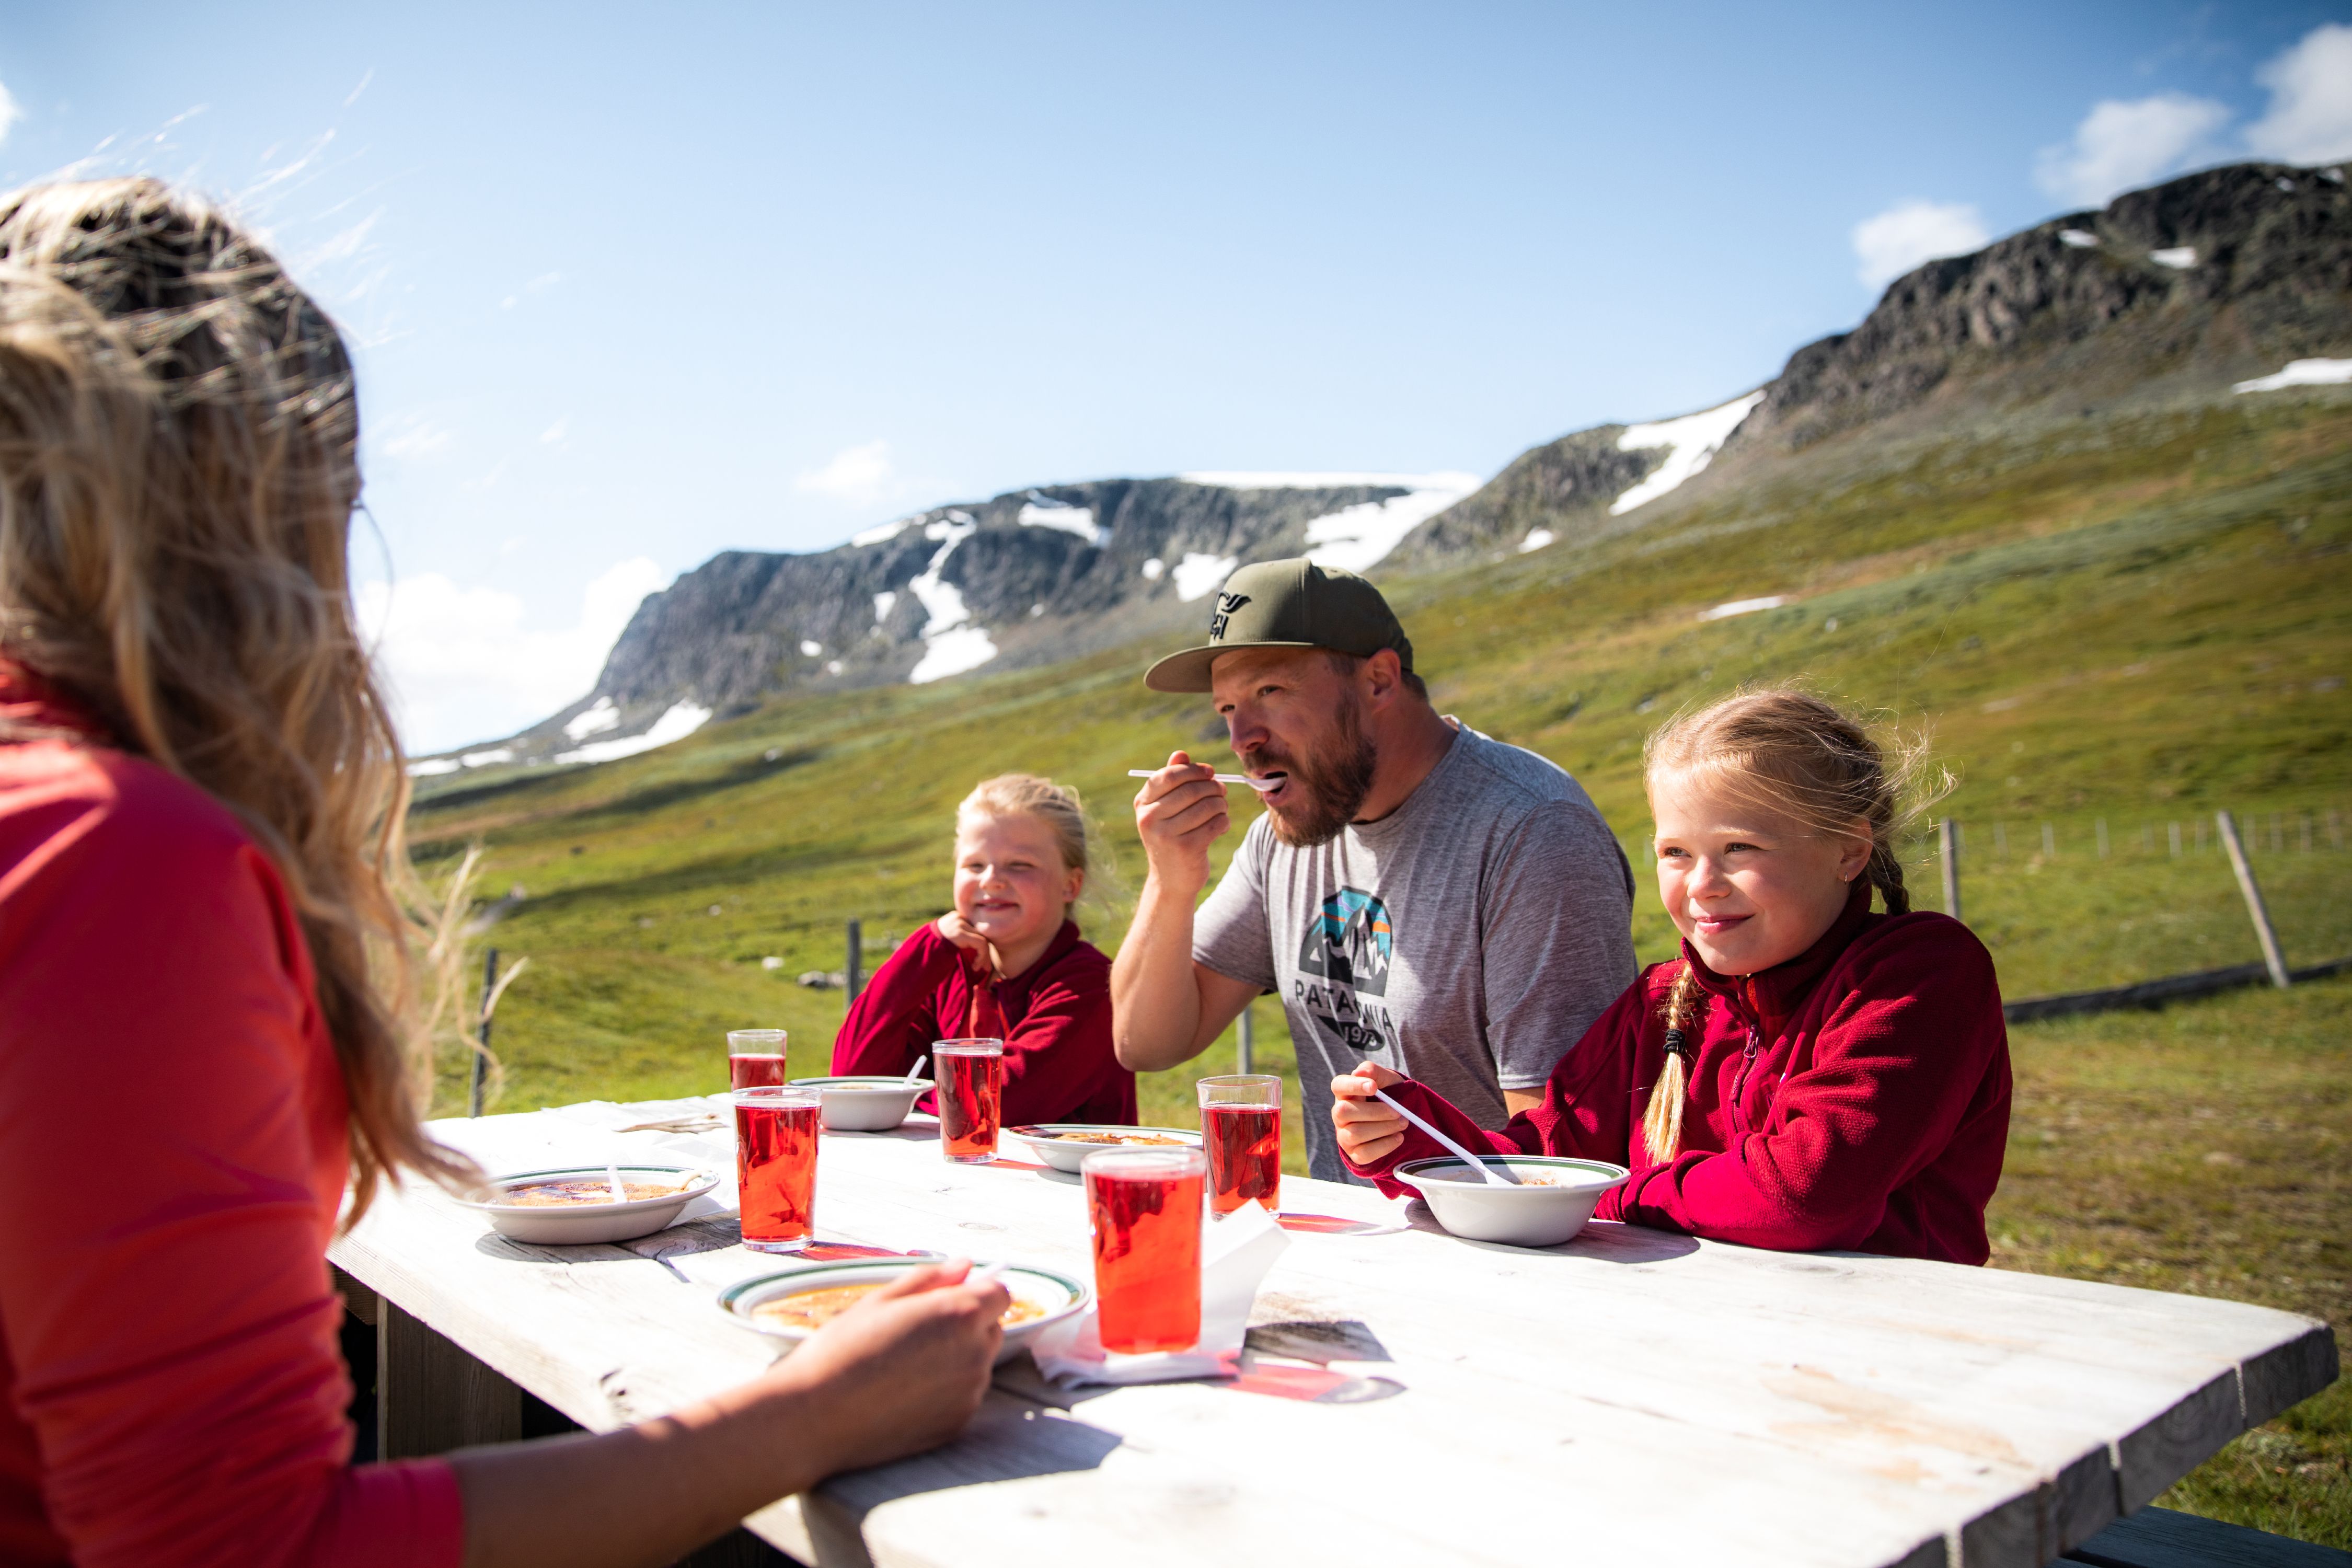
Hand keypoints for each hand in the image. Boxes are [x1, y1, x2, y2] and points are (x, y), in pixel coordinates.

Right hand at [766, 1260, 1006, 1476]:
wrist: (814, 1417)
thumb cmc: (841, 1351)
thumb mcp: (881, 1300)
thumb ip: (931, 1278)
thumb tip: (965, 1266)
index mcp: (959, 1315)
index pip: (1000, 1293)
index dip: (977, 1291)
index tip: (949, 1297)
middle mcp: (974, 1355)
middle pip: (992, 1328)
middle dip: (967, 1324)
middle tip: (918, 1331)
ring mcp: (968, 1393)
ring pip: (978, 1363)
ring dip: (956, 1358)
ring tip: (904, 1364)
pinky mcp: (958, 1424)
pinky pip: (964, 1395)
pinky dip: (946, 1390)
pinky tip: (905, 1391)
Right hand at [934, 913, 998, 973]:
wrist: (918, 953)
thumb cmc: (932, 952)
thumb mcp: (950, 942)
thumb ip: (963, 940)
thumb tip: (981, 950)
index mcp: (957, 918)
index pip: (976, 931)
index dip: (982, 948)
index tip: (981, 963)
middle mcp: (959, 917)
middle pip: (981, 934)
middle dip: (985, 953)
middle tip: (985, 968)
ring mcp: (960, 923)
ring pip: (983, 939)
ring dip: (984, 957)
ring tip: (977, 968)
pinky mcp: (961, 932)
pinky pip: (981, 943)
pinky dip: (982, 957)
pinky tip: (975, 966)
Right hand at [1132, 750, 1229, 898]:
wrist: (1171, 880)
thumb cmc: (1171, 836)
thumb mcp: (1166, 809)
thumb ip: (1172, 780)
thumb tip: (1181, 754)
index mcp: (1142, 804)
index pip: (1168, 775)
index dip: (1193, 770)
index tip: (1210, 772)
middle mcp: (1150, 819)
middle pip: (1192, 789)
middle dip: (1213, 787)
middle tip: (1222, 791)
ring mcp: (1166, 835)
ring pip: (1208, 805)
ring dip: (1221, 805)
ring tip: (1220, 810)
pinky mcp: (1186, 849)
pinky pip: (1216, 823)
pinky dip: (1224, 821)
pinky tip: (1220, 826)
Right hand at [1330, 1062, 1406, 1164]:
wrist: (1398, 1119)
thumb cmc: (1388, 1095)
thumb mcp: (1386, 1080)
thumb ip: (1373, 1072)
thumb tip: (1359, 1072)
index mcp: (1345, 1093)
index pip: (1338, 1085)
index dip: (1353, 1086)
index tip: (1374, 1087)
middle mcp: (1339, 1114)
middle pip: (1344, 1112)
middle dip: (1375, 1112)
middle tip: (1398, 1112)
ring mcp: (1344, 1135)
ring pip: (1355, 1133)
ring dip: (1384, 1128)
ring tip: (1403, 1123)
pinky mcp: (1354, 1153)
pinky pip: (1365, 1153)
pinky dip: (1385, 1145)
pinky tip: (1398, 1137)